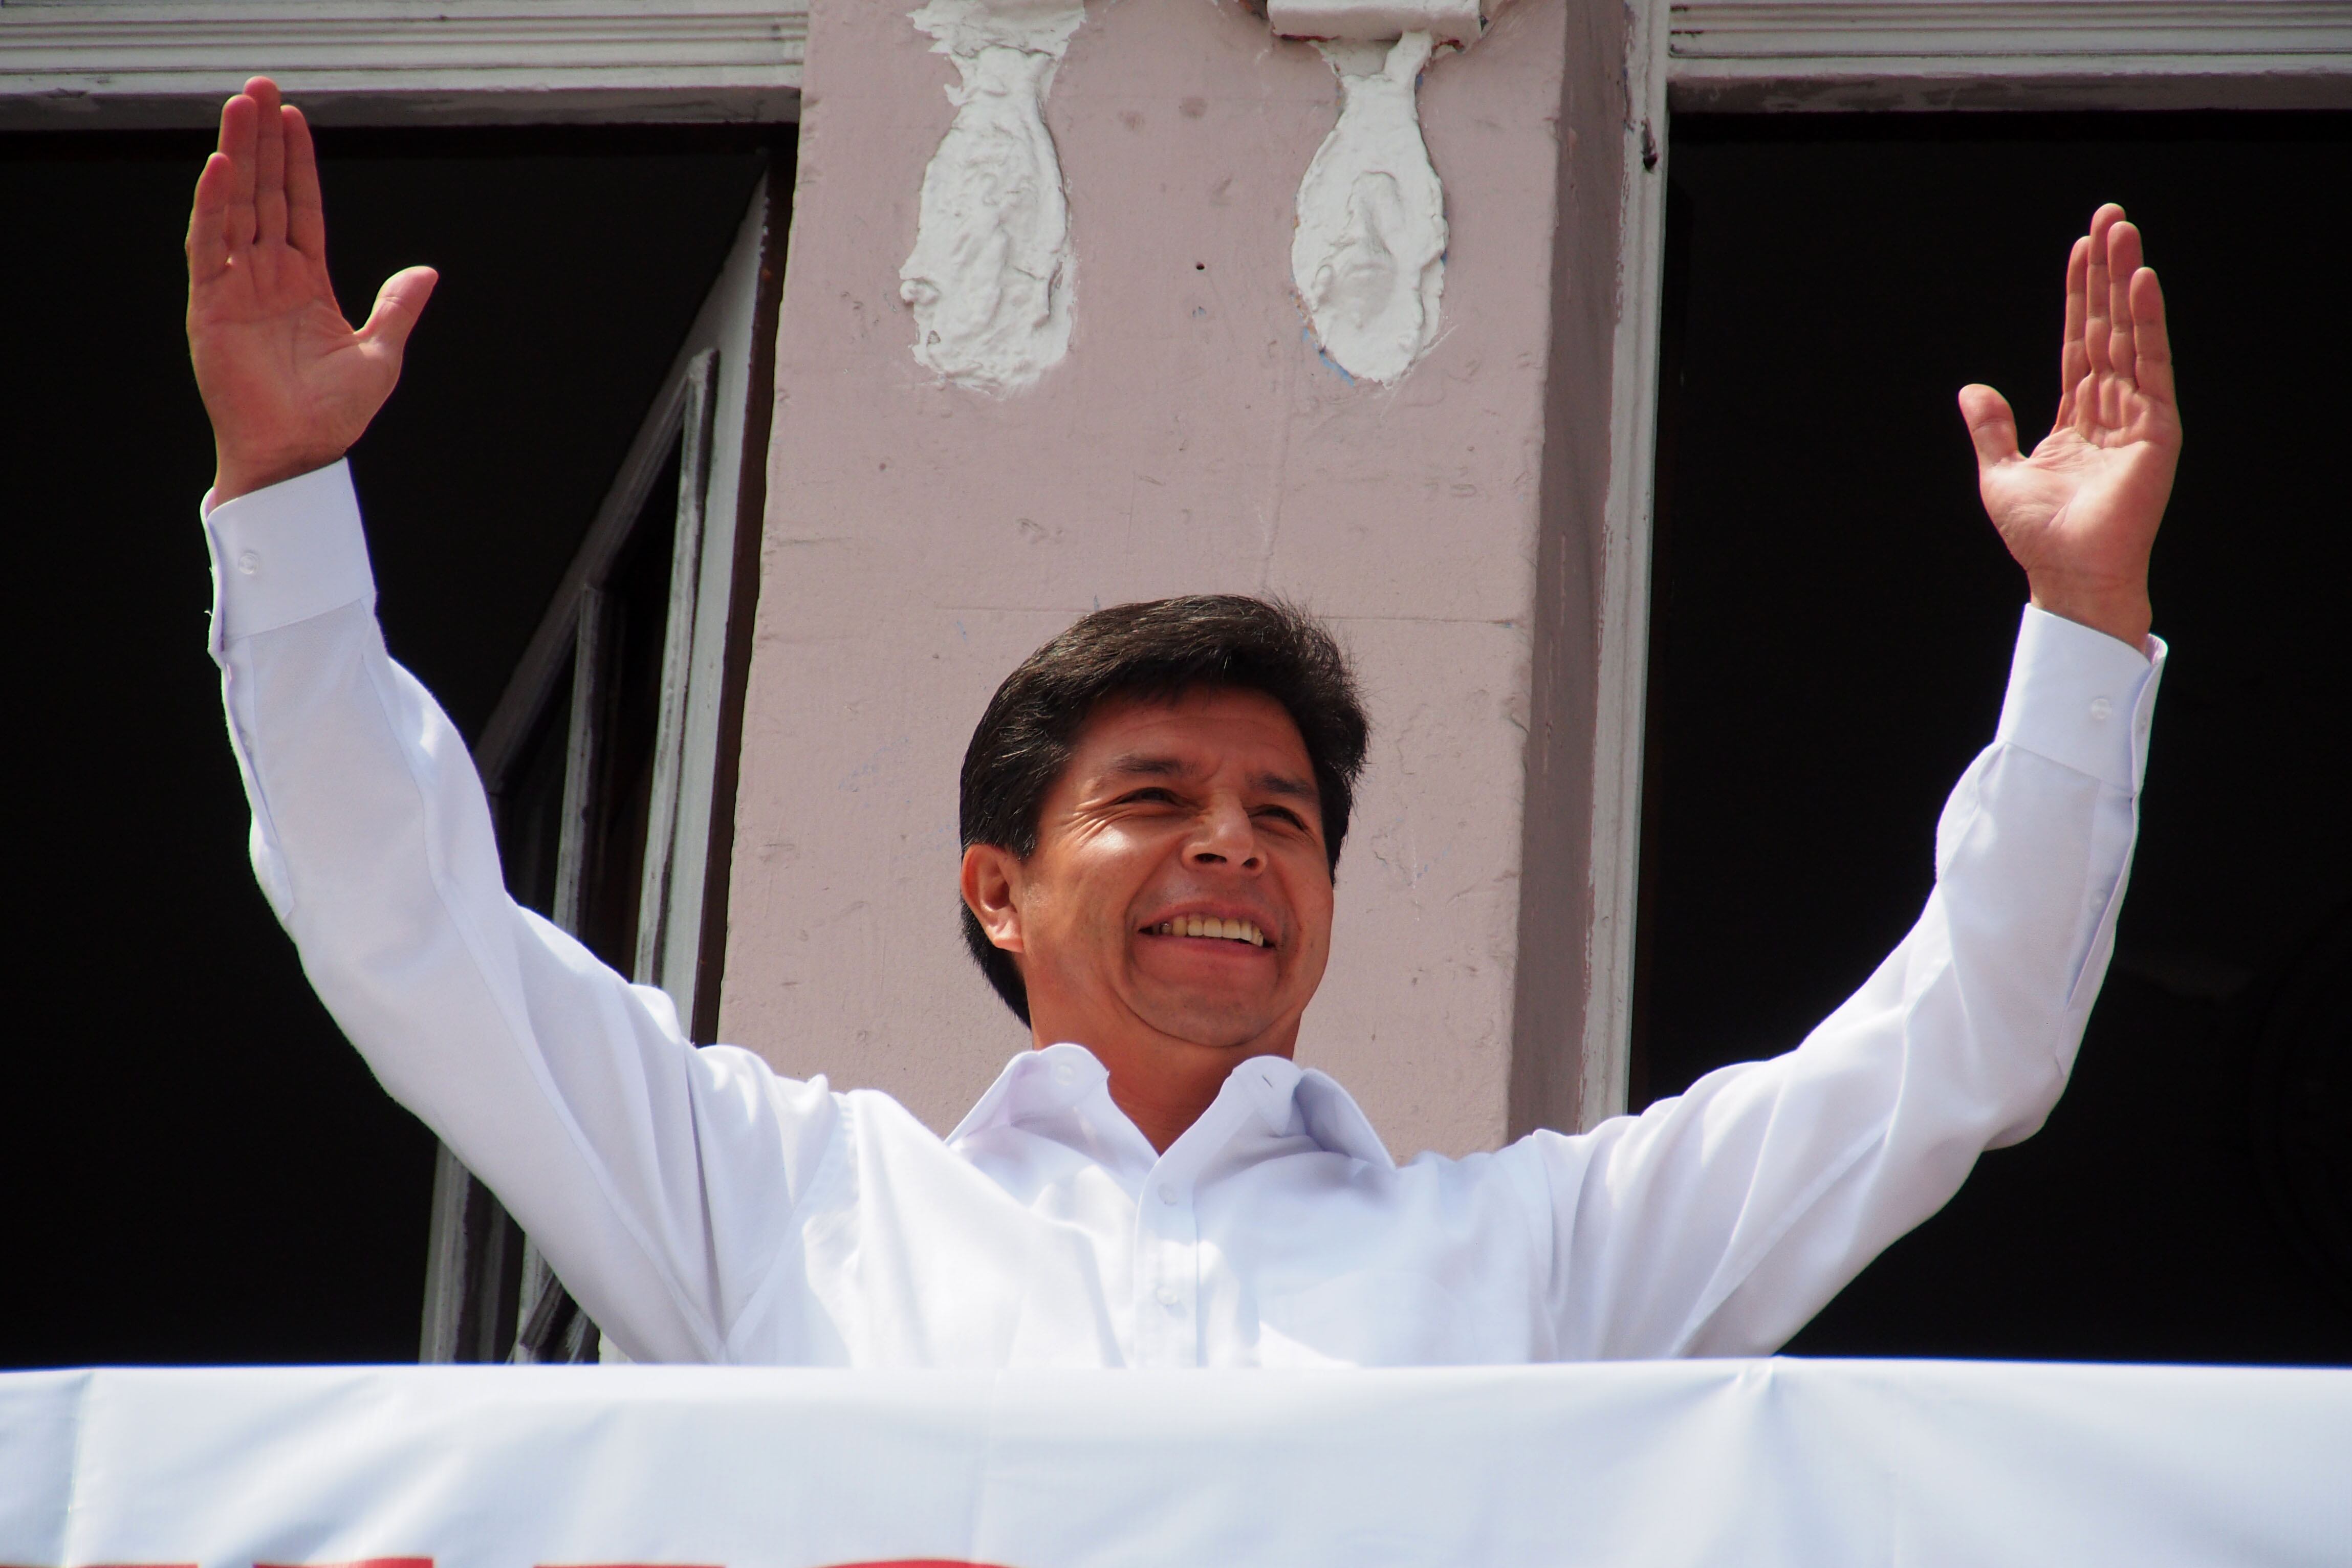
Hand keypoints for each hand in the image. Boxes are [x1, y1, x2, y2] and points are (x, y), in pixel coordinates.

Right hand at [186, 77, 436, 504]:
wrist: (300, 455)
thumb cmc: (335, 416)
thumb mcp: (381, 354)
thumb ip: (398, 308)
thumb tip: (427, 271)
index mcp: (306, 283)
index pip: (300, 208)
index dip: (297, 164)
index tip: (295, 119)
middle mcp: (267, 276)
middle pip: (263, 193)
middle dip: (261, 141)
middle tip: (260, 88)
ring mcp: (237, 287)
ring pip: (234, 206)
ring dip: (237, 155)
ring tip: (239, 106)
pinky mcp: (212, 305)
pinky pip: (209, 246)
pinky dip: (213, 206)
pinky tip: (221, 168)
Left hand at [1959, 203, 2180, 648]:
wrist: (2066, 574)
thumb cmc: (2038, 536)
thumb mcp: (2000, 473)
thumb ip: (1990, 428)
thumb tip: (1971, 388)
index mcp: (2076, 417)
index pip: (2077, 342)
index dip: (2078, 296)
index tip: (2080, 250)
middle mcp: (2110, 409)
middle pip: (2107, 327)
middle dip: (2107, 273)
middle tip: (2110, 218)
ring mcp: (2136, 415)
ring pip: (2129, 334)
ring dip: (2127, 282)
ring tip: (2125, 232)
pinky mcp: (2157, 429)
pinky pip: (2151, 365)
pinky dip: (2147, 323)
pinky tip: (2142, 283)